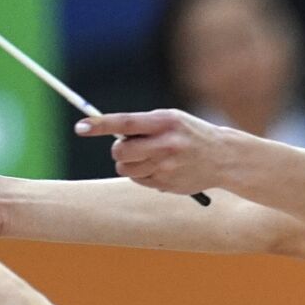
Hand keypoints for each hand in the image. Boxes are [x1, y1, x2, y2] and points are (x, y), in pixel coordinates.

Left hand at [76, 109, 231, 195]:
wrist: (223, 157)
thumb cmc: (190, 134)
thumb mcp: (172, 120)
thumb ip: (144, 125)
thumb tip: (109, 132)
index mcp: (166, 122)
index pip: (126, 122)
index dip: (100, 124)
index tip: (81, 127)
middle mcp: (166, 144)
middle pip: (121, 150)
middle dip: (118, 149)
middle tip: (128, 147)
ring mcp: (167, 167)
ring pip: (125, 168)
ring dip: (127, 163)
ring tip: (147, 158)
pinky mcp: (167, 184)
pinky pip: (138, 180)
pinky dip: (141, 174)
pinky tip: (159, 169)